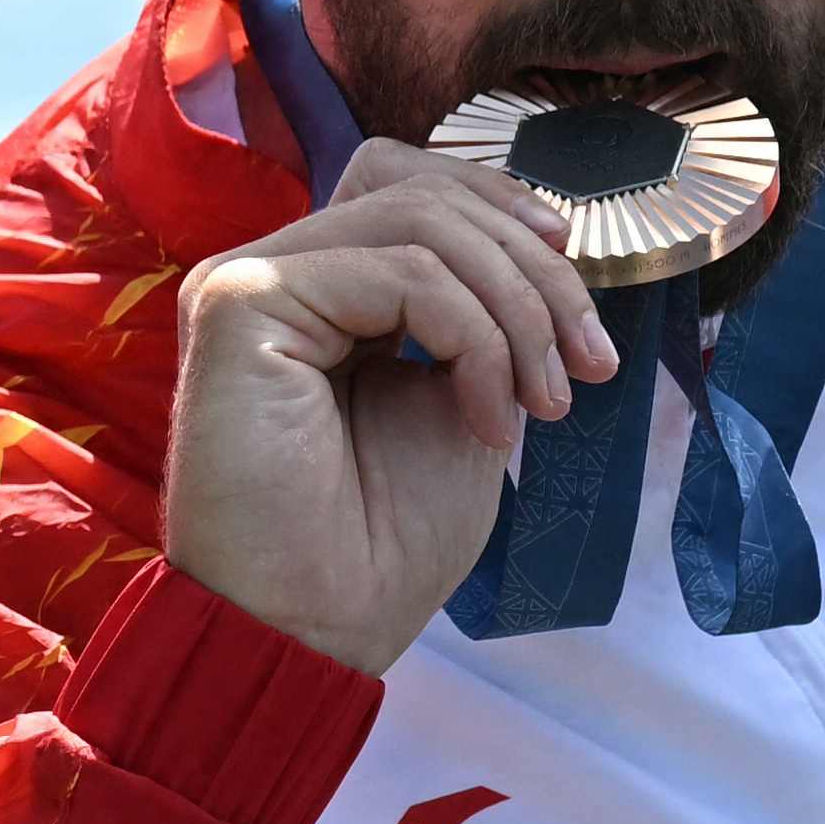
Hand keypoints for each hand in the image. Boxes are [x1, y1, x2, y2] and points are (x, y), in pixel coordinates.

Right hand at [161, 144, 612, 671]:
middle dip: (532, 268)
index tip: (577, 308)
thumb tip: (540, 245)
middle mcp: (277, 273)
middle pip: (423, 191)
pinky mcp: (238, 303)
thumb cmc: (378, 548)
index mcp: (322, 291)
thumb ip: (480, 316)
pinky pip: (397, 273)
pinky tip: (484, 422)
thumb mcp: (461, 402)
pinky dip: (472, 339)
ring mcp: (250, 281)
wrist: (316, 636)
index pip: (412, 186)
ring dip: (514, 309)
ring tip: (543, 402)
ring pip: (420, 222)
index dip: (504, 210)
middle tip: (585, 367)